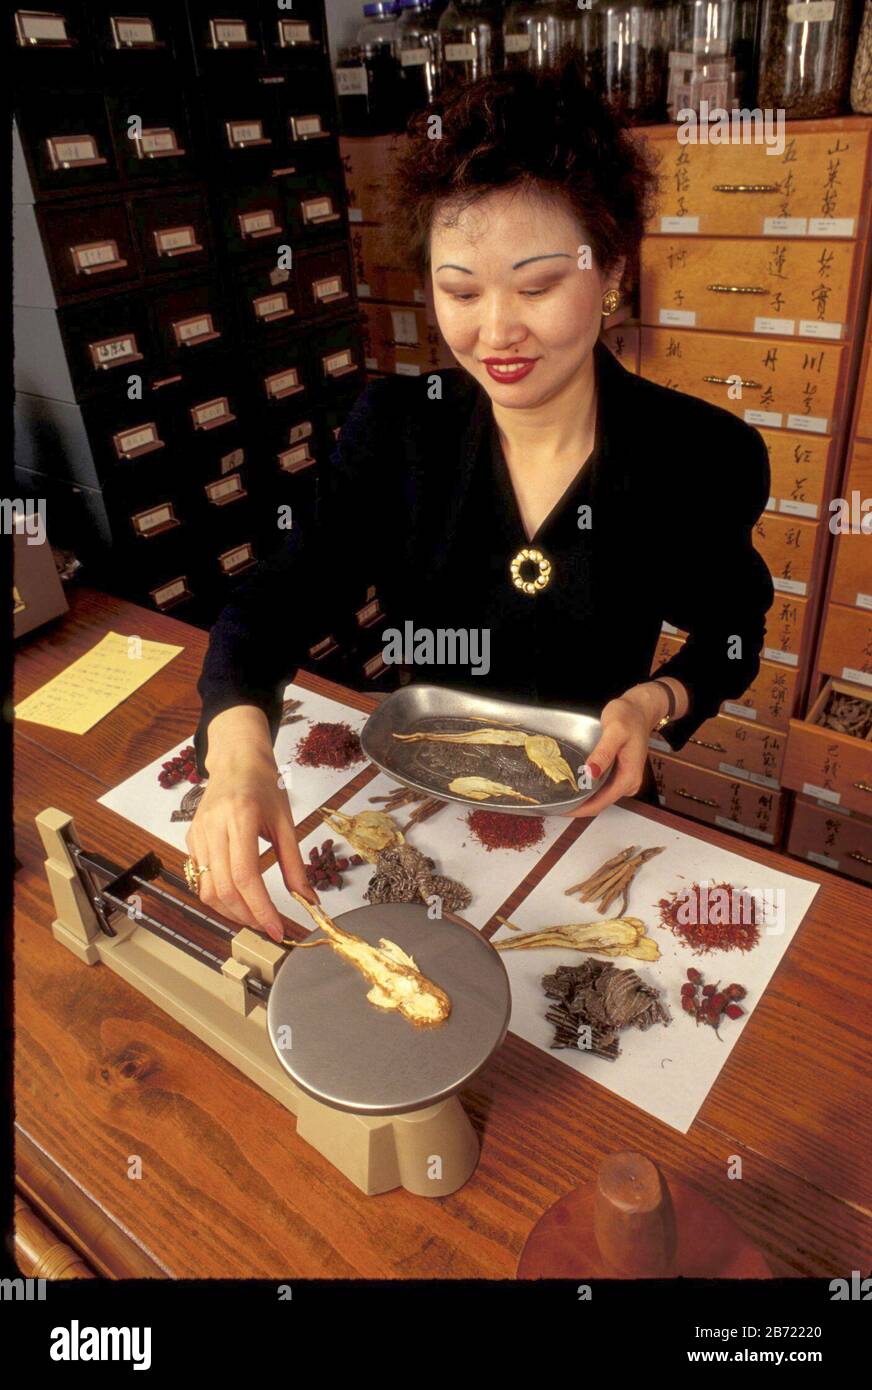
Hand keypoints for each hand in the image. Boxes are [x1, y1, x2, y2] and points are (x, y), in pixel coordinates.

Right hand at [185, 745, 318, 941]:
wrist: (236, 761)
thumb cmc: (264, 786)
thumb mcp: (286, 823)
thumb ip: (295, 864)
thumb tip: (308, 900)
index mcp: (240, 817)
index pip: (246, 877)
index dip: (261, 909)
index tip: (277, 929)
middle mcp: (214, 826)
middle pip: (224, 889)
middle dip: (247, 916)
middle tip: (268, 927)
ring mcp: (198, 834)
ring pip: (207, 890)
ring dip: (230, 912)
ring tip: (254, 916)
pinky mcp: (191, 839)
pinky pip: (199, 879)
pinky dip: (219, 897)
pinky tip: (238, 898)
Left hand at [565, 688, 662, 818]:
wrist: (640, 709)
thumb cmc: (628, 717)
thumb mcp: (615, 730)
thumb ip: (603, 753)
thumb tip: (591, 774)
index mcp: (629, 777)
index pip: (601, 803)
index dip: (579, 809)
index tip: (560, 809)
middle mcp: (628, 783)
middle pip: (599, 804)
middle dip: (578, 806)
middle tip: (554, 802)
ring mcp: (624, 779)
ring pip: (599, 797)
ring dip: (581, 798)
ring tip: (559, 794)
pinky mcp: (619, 773)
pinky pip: (601, 787)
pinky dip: (587, 789)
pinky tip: (573, 783)